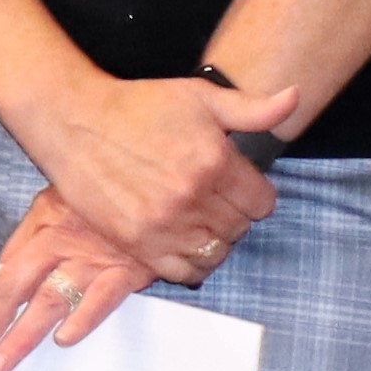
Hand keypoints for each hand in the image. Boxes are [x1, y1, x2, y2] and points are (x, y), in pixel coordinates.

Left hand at [0, 193, 158, 370]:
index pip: (4, 275)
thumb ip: (31, 236)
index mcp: (44, 227)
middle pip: (17, 289)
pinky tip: (65, 338)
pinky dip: (83, 318)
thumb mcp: (59, 201)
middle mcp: (63, 243)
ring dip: (25, 335)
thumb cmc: (106, 198)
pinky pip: (103, 296)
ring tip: (4, 362)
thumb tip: (3, 269)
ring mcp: (94, 258)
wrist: (159, 190)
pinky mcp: (128, 269)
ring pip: (51, 300)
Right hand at [20, 69, 284, 283]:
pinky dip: (191, 265)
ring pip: (216, 254)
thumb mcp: (200, 97)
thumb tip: (294, 98)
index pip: (262, 203)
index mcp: (214, 161)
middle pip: (240, 229)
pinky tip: (184, 245)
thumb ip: (251, 108)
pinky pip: (183, 273)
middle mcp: (193, 197)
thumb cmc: (139, 106)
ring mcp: (164, 224)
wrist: (77, 122)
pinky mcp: (137, 243)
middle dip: (234, 215)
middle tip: (215, 202)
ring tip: (200, 223)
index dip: (255, 195)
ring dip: (214, 241)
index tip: (239, 188)